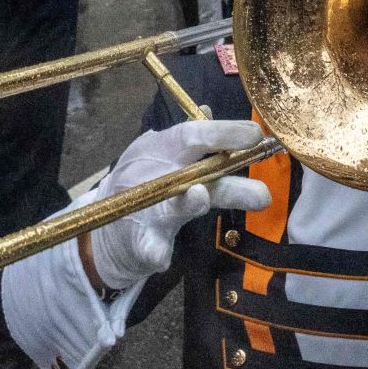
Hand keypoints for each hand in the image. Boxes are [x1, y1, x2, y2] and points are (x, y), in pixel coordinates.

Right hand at [83, 120, 270, 289]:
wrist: (105, 222)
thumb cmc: (142, 183)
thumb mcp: (161, 154)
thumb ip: (188, 138)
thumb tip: (208, 111)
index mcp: (163, 149)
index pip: (195, 135)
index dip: (225, 133)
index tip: (255, 135)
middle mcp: (155, 175)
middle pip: (194, 173)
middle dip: (227, 181)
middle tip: (263, 194)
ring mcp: (144, 207)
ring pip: (171, 207)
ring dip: (185, 203)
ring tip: (199, 197)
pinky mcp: (138, 240)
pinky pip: (148, 246)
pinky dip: (154, 251)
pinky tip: (161, 257)